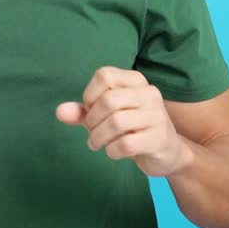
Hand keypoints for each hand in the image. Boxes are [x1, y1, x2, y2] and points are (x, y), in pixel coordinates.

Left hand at [55, 66, 194, 176]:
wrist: (168, 152)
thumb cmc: (133, 128)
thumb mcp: (106, 116)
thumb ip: (83, 112)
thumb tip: (60, 112)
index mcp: (136, 80)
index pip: (104, 76)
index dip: (90, 95)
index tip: (91, 110)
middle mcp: (149, 93)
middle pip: (108, 101)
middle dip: (92, 121)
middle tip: (91, 133)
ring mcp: (157, 115)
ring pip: (116, 122)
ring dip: (98, 138)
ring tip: (97, 144)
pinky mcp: (159, 139)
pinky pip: (126, 144)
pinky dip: (112, 150)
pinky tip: (113, 151)